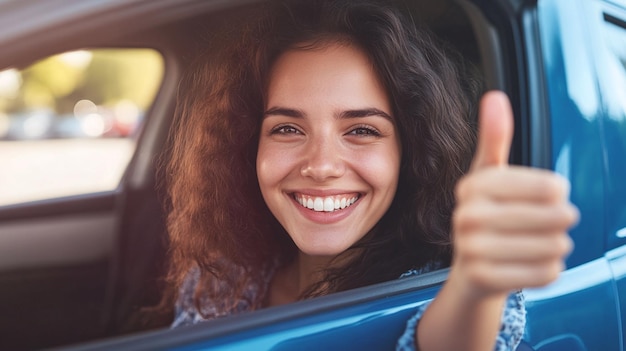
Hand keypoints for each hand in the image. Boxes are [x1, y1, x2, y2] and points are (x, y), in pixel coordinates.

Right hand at [450, 91, 578, 298]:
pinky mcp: (483, 279)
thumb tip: (494, 96)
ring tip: (542, 244)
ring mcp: (471, 249)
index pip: (551, 186)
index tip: (549, 196)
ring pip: (555, 246)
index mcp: (473, 185)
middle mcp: (466, 215)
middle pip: (556, 217)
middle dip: (561, 222)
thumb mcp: (489, 176)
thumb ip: (494, 137)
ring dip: (557, 246)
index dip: (559, 193)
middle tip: (550, 225)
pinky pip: (546, 273)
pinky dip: (549, 270)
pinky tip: (534, 265)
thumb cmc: (488, 215)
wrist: (471, 272)